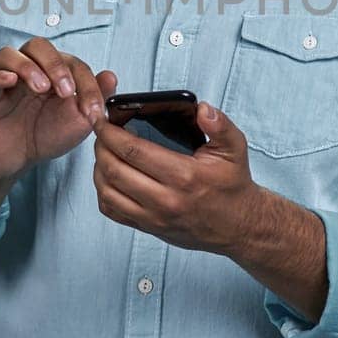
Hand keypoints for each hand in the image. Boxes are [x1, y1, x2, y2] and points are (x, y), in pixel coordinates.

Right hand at [0, 37, 116, 180]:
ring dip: (29, 67)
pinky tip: (10, 81)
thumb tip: (111, 75)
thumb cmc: (48, 135)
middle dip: (56, 65)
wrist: (18, 159)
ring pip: (11, 54)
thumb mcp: (78, 121)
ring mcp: (8, 80)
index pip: (72, 63)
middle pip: (39, 46)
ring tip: (41, 89)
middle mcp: (31, 69)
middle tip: (65, 91)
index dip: (87, 84)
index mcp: (55, 72)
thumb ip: (95, 98)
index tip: (92, 111)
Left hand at [90, 100, 263, 254]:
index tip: (103, 119)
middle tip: (101, 132)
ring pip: (107, 192)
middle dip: (100, 146)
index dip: (111, 132)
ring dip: (98, 168)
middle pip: (114, 169)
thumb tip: (202, 109)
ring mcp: (154, 217)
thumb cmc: (232, 184)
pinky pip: (112, 212)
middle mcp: (165, 199)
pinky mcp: (149, 228)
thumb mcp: (234, 149)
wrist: (238, 225)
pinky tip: (108, 177)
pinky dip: (103, 192)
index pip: (133, 150)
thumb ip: (220, 125)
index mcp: (184, 175)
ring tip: (103, 151)